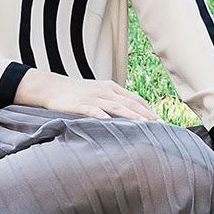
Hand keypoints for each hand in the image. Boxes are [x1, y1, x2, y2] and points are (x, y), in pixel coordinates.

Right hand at [14, 72, 160, 120]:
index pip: (135, 98)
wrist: (53, 87)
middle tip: (159, 125)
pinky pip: (92, 110)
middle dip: (146, 114)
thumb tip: (135, 105)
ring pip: (116, 106)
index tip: (160, 120)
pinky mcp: (79, 104)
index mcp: (111, 87)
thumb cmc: (78, 92)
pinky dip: (101, 115)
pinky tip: (109, 122)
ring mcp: (92, 97)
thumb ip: (116, 98)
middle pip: (129, 103)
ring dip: (131, 116)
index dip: (149, 109)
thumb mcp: (100, 91)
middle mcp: (105, 91)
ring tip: (144, 125)